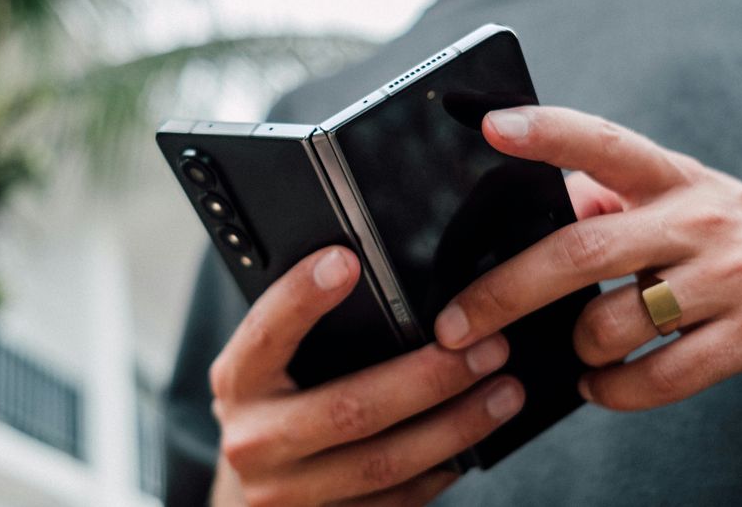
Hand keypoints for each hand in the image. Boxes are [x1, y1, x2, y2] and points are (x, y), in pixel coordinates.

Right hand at [209, 246, 523, 505]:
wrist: (249, 496)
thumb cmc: (274, 406)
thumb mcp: (270, 365)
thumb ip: (305, 332)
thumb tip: (372, 276)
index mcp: (237, 382)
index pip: (265, 333)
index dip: (301, 297)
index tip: (347, 259)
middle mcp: (254, 442)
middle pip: (349, 409)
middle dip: (429, 378)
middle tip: (486, 347)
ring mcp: (287, 494)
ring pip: (383, 464)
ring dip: (455, 428)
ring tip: (504, 393)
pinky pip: (396, 502)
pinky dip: (441, 470)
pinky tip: (474, 442)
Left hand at [432, 106, 741, 409]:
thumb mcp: (685, 198)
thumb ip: (613, 199)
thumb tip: (541, 205)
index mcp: (673, 178)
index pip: (602, 142)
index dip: (546, 132)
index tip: (491, 126)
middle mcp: (698, 220)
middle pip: (581, 250)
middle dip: (505, 292)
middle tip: (456, 324)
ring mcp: (729, 279)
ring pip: (615, 322)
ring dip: (576, 348)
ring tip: (572, 353)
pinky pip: (659, 377)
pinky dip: (613, 391)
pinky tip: (601, 385)